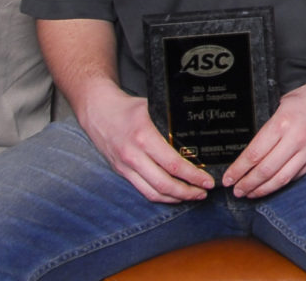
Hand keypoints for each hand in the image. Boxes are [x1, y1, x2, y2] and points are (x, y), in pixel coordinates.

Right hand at [76, 86, 211, 202]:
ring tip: (193, 195)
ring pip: (153, 192)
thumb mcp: (152, 107)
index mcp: (143, 136)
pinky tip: (173, 194)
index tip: (207, 180)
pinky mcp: (121, 172)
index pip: (172, 164)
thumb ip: (170, 122)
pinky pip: (143, 190)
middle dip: (188, 192)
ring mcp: (125, 166)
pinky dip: (160, 196)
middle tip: (204, 192)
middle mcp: (133, 155)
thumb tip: (198, 133)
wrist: (98, 111)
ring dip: (175, 198)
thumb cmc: (127, 107)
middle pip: (164, 184)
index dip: (193, 175)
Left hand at [224, 81, 305, 196]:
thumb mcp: (283, 104)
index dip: (239, 169)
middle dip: (247, 183)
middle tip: (236, 190)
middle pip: (265, 170)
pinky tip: (270, 187)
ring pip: (280, 178)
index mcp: (283, 123)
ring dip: (262, 189)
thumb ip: (269, 127)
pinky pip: (295, 176)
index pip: (255, 153)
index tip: (228, 178)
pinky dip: (279, 184)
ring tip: (249, 193)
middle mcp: (295, 139)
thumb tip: (253, 149)